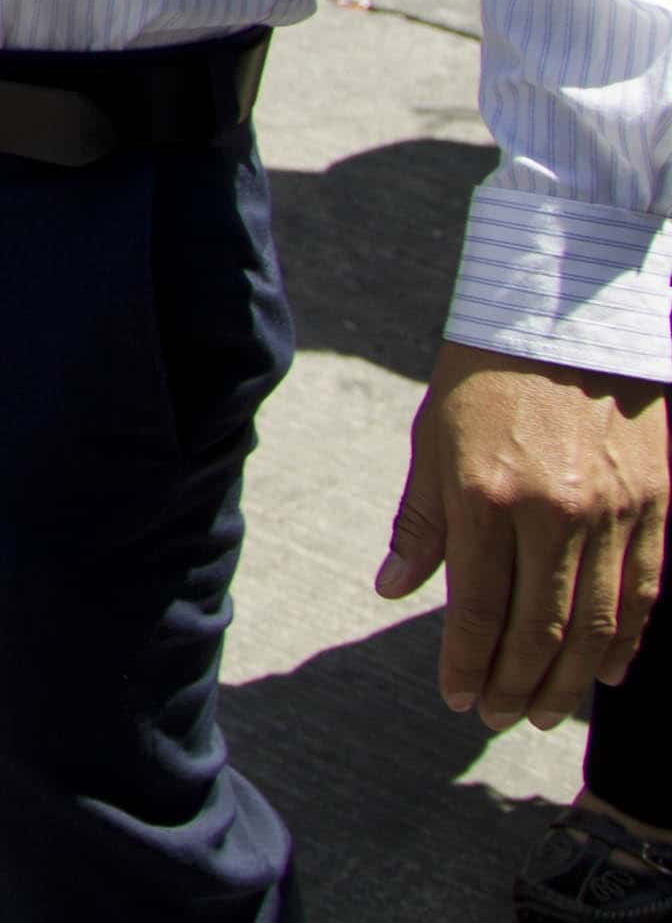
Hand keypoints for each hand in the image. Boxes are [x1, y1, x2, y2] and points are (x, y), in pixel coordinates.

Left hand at [382, 342, 668, 727]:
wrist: (567, 320)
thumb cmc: (484, 381)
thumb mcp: (432, 443)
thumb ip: (421, 524)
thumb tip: (392, 590)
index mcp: (486, 495)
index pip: (479, 606)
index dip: (467, 661)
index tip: (455, 697)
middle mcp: (554, 511)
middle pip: (541, 628)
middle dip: (516, 684)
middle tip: (498, 717)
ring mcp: (615, 511)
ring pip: (598, 624)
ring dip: (571, 680)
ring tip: (542, 712)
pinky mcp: (659, 505)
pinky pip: (647, 592)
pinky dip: (628, 641)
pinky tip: (609, 673)